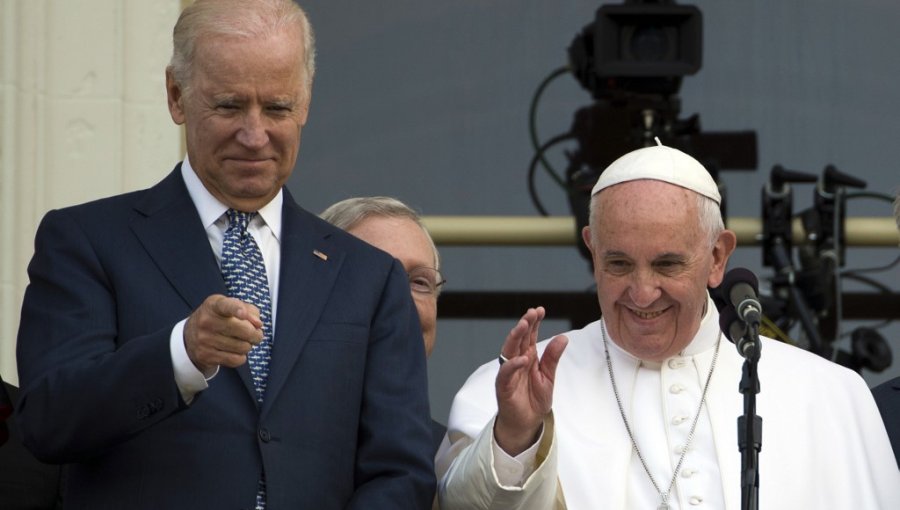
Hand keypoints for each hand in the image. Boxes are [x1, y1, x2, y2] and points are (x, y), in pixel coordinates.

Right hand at [184, 295, 263, 373]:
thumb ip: (249, 310)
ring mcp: (204, 340)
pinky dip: (241, 357)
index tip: (243, 313)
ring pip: (242, 347)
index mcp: (214, 305)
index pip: (226, 306)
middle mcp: (206, 321)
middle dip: (256, 334)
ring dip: (248, 346)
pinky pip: (235, 360)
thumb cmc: (218, 318)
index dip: (236, 309)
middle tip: (256, 334)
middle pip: (244, 331)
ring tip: (243, 342)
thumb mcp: (230, 307)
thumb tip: (258, 324)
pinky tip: (236, 352)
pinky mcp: (206, 356)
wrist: (190, 335)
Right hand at [493, 306, 567, 455]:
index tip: (540, 310)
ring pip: (509, 350)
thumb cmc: (534, 399)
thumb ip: (553, 357)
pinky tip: (523, 358)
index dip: (534, 322)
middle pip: (518, 339)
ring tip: (524, 325)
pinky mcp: (504, 386)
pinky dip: (513, 365)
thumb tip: (563, 337)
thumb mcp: (549, 376)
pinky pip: (506, 373)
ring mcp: (509, 373)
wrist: (527, 422)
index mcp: (528, 357)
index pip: (529, 336)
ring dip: (515, 337)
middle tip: (531, 312)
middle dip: (524, 324)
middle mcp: (517, 361)